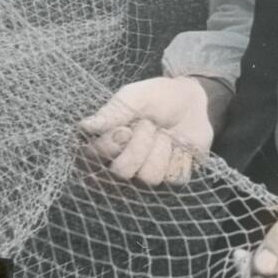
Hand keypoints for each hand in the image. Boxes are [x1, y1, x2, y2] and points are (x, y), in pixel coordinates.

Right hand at [78, 75, 228, 184]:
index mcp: (104, 146)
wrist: (191, 100)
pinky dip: (180, 155)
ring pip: (148, 177)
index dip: (110, 144)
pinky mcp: (171, 180)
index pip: (91, 160)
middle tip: (150, 125)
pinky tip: (179, 145)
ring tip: (165, 134)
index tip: (126, 127)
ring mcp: (145, 178)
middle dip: (140, 143)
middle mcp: (120, 167)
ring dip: (162, 147)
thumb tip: (85, 126)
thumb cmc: (157, 98)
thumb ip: (111, 112)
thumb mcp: (134, 97)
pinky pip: (173, 178)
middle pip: (121, 172)